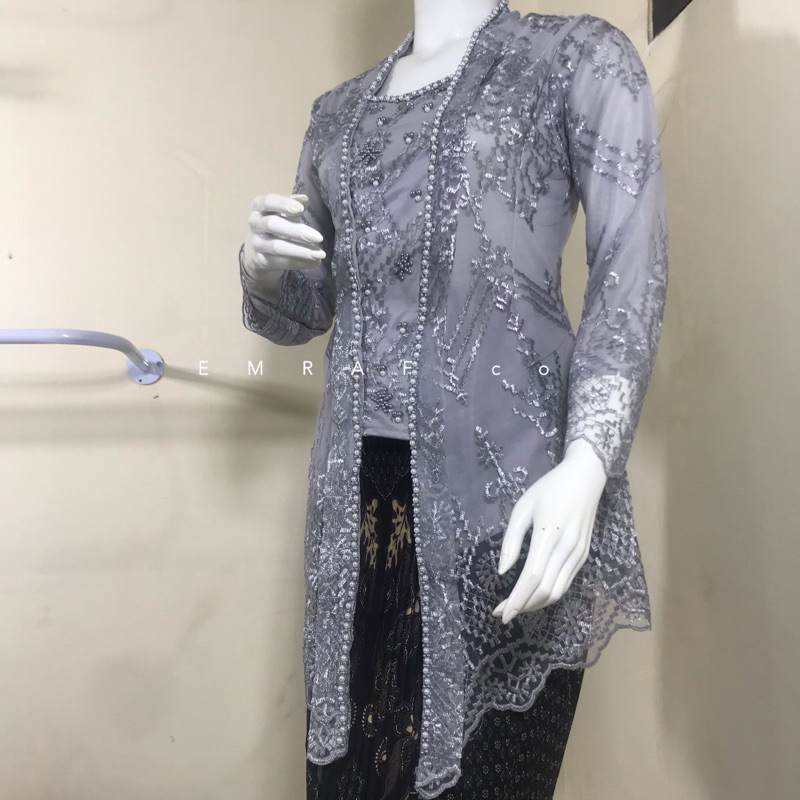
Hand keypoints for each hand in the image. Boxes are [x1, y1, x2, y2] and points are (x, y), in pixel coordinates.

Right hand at [242, 193, 326, 278]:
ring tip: (320, 254)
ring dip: (301, 251)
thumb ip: (293, 203)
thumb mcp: (283, 211)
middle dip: (296, 231)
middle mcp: (255, 223)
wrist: (259, 250)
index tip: (301, 209)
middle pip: (272, 225)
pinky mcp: (262, 260)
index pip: (269, 202)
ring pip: (277, 247)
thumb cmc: (277, 224)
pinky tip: (315, 262)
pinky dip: (300, 262)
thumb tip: (304, 199)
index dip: (284, 205)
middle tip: (319, 237)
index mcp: (259, 206)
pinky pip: (282, 262)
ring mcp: (257, 243)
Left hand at [492, 439, 606, 622]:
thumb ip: (511, 540)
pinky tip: (534, 595)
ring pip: (558, 592)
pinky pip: (566, 583)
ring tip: (515, 607)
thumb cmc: (549, 488)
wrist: (586, 477)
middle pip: (545, 590)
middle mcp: (568, 549)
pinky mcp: (584, 555)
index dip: (516, 599)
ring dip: (535, 604)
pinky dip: (549, 595)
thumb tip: (503, 571)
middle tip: (502, 613)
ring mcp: (579, 554)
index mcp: (549, 534)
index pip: (532, 577)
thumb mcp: (523, 507)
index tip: (501, 613)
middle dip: (522, 606)